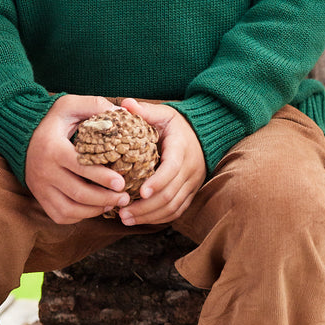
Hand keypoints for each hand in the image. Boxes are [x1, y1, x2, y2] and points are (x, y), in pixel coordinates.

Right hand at [25, 95, 130, 224]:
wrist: (21, 134)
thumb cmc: (51, 119)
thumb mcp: (69, 105)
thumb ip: (94, 105)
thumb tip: (121, 112)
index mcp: (53, 148)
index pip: (80, 167)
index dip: (102, 177)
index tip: (122, 182)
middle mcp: (44, 171)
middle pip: (78, 193)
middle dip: (105, 198)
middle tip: (125, 197)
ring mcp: (41, 187)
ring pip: (70, 209)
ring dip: (95, 210)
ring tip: (113, 203)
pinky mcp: (40, 197)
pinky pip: (60, 215)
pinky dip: (80, 216)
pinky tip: (95, 208)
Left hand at [117, 98, 206, 225]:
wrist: (202, 134)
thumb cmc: (176, 124)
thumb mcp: (163, 114)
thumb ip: (145, 110)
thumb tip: (125, 104)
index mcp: (181, 148)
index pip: (172, 169)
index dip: (157, 182)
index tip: (140, 192)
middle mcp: (190, 169)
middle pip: (170, 194)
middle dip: (146, 206)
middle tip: (122, 212)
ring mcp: (192, 183)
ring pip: (173, 206)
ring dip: (150, 216)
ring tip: (126, 219)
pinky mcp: (190, 193)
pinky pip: (177, 211)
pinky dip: (159, 218)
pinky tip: (141, 220)